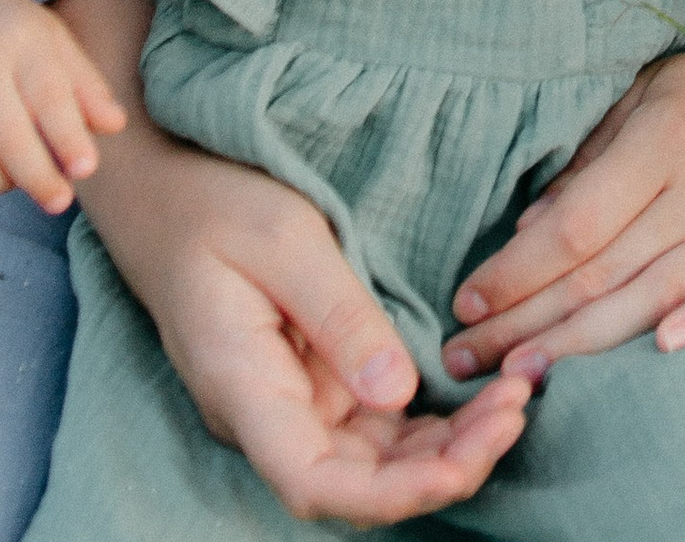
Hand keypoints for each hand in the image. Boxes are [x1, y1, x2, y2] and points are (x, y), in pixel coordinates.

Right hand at [0, 0, 126, 208]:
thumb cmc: (11, 33)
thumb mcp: (55, 42)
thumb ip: (87, 85)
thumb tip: (115, 126)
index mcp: (19, 40)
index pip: (47, 95)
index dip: (69, 137)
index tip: (88, 169)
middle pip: (6, 136)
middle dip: (37, 177)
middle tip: (61, 201)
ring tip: (17, 176)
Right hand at [88, 123, 528, 523]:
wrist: (166, 190)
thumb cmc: (216, 203)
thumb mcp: (286, 240)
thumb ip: (342, 318)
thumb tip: (401, 393)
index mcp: (244, 388)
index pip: (317, 483)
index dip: (394, 493)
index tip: (467, 462)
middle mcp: (265, 415)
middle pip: (356, 483)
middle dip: (443, 464)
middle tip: (518, 406)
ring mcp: (288, 402)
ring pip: (371, 460)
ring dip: (443, 446)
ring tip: (514, 399)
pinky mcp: (310, 380)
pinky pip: (372, 424)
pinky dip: (426, 421)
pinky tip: (477, 396)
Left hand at [442, 0, 684, 375]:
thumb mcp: (645, 94)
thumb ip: (588, 161)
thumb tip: (530, 233)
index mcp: (662, 136)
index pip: (574, 224)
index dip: (515, 270)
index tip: (466, 301)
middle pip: (602, 271)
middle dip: (525, 322)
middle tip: (466, 360)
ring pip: (654, 296)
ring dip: (582, 344)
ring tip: (519, 377)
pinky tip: (663, 349)